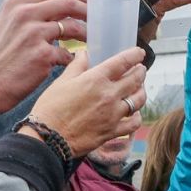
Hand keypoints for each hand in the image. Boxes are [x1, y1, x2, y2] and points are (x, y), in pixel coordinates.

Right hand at [27, 47, 146, 155]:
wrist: (48, 138)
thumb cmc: (51, 108)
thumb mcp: (62, 81)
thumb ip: (77, 66)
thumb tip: (84, 53)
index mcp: (96, 79)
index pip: (123, 62)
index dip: (134, 55)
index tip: (139, 53)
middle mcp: (109, 95)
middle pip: (135, 80)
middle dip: (140, 72)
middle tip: (141, 69)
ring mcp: (113, 114)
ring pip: (138, 100)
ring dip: (142, 91)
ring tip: (140, 88)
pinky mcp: (112, 131)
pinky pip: (133, 123)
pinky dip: (137, 117)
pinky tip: (135, 114)